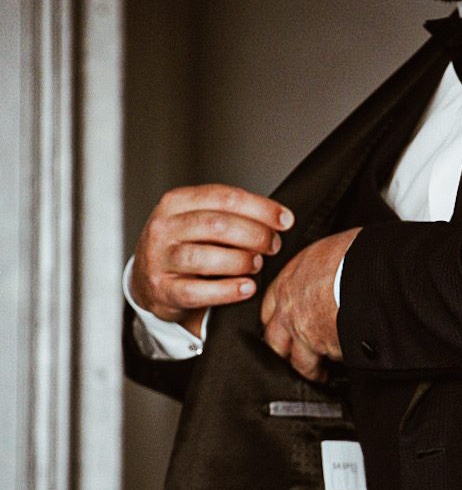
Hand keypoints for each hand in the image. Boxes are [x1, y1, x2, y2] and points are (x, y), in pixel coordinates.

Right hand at [129, 184, 293, 336]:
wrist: (148, 279)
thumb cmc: (183, 245)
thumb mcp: (199, 220)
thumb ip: (231, 214)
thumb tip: (279, 219)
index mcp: (176, 202)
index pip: (224, 197)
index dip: (260, 208)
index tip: (285, 220)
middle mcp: (164, 228)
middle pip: (217, 225)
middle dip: (254, 235)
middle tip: (273, 245)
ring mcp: (159, 259)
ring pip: (205, 257)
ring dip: (241, 261)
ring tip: (257, 265)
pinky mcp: (162, 290)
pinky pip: (197, 291)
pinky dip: (227, 291)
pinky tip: (246, 288)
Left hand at [260, 229, 359, 381]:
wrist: (371, 272)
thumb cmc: (356, 254)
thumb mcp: (330, 250)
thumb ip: (322, 267)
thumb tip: (332, 266)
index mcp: (289, 281)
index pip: (269, 308)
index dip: (275, 319)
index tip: (281, 326)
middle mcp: (291, 310)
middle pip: (275, 341)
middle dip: (283, 352)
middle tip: (291, 357)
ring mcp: (307, 333)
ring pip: (300, 362)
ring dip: (310, 370)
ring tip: (320, 375)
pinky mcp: (328, 349)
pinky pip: (330, 363)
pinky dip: (337, 365)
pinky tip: (345, 363)